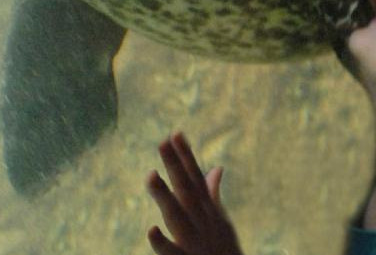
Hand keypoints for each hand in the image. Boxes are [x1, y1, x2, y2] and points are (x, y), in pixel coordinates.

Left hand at [146, 132, 243, 254]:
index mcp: (208, 213)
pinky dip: (163, 244)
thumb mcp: (222, 223)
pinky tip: (151, 230)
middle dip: (175, 166)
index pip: (196, 180)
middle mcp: (204, 224)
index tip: (175, 133)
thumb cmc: (225, 254)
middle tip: (162, 141)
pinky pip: (173, 254)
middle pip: (187, 191)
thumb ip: (213, 195)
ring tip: (150, 175)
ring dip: (165, 196)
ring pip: (178, 217)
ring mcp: (196, 244)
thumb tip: (216, 168)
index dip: (186, 157)